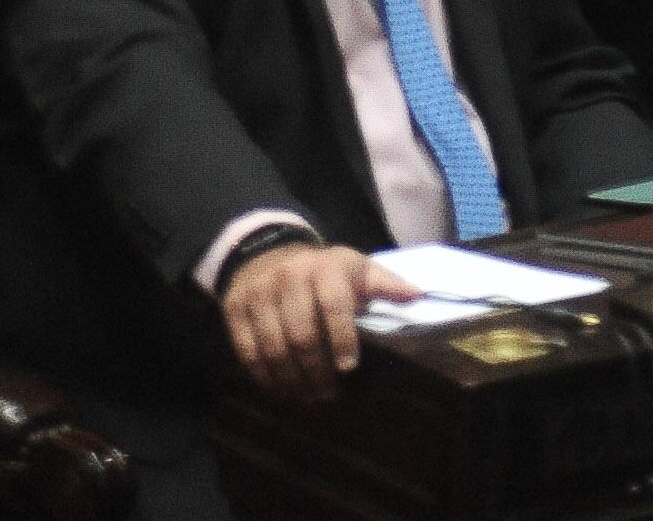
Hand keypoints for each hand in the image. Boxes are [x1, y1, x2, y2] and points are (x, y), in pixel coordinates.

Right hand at [223, 240, 403, 402]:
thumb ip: (385, 285)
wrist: (266, 254)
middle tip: (328, 394)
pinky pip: (248, 352)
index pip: (335, 306)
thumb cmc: (323, 269)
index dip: (342, 339)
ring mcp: (258, 296)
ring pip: (273, 348)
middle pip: (302, 335)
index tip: (348, 368)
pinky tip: (280, 389)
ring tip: (307, 397)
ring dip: (291, 380)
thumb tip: (418, 295)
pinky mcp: (234, 311)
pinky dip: (264, 376)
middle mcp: (289, 280)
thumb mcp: (357, 268)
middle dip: (316, 370)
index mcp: (325, 268)